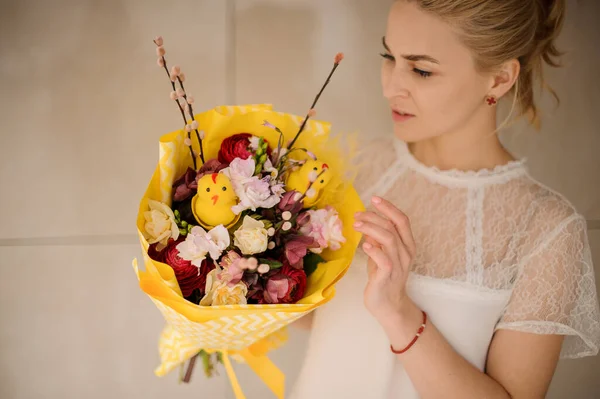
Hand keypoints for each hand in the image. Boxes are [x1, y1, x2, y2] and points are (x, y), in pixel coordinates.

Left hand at [353, 196, 415, 325]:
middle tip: (357, 214)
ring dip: (371, 228)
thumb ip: (377, 239)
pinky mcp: (388, 276)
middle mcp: (406, 253)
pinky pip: (384, 260)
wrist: (388, 305)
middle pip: (393, 226)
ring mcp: (398, 265)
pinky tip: (364, 245)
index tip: (374, 198)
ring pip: (389, 239)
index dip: (389, 207)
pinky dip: (374, 250)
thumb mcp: (380, 254)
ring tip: (357, 224)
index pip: (402, 220)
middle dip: (374, 216)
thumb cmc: (383, 277)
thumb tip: (368, 223)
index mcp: (407, 245)